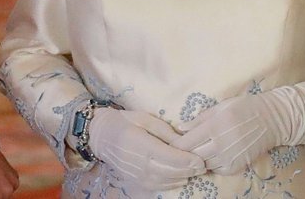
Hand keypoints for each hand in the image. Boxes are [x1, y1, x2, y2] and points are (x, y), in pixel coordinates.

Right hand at [88, 107, 205, 189]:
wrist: (101, 136)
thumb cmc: (123, 122)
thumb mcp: (144, 118)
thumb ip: (164, 130)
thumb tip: (184, 139)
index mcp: (141, 144)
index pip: (170, 157)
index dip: (187, 160)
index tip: (201, 160)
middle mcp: (140, 163)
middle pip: (171, 171)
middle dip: (189, 170)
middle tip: (203, 166)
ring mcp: (138, 175)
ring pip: (167, 181)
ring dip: (183, 177)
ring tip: (195, 171)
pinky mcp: (137, 181)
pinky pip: (159, 186)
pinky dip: (172, 184)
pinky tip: (181, 177)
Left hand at [177, 85, 304, 174]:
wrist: (272, 120)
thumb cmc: (243, 108)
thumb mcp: (219, 107)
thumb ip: (199, 119)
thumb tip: (180, 128)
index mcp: (214, 126)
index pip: (186, 142)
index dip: (174, 144)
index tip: (166, 143)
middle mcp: (221, 144)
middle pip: (192, 155)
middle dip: (181, 154)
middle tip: (174, 150)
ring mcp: (230, 157)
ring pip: (203, 164)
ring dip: (195, 160)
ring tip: (189, 153)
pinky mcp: (237, 166)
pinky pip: (216, 169)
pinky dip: (209, 164)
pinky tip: (208, 156)